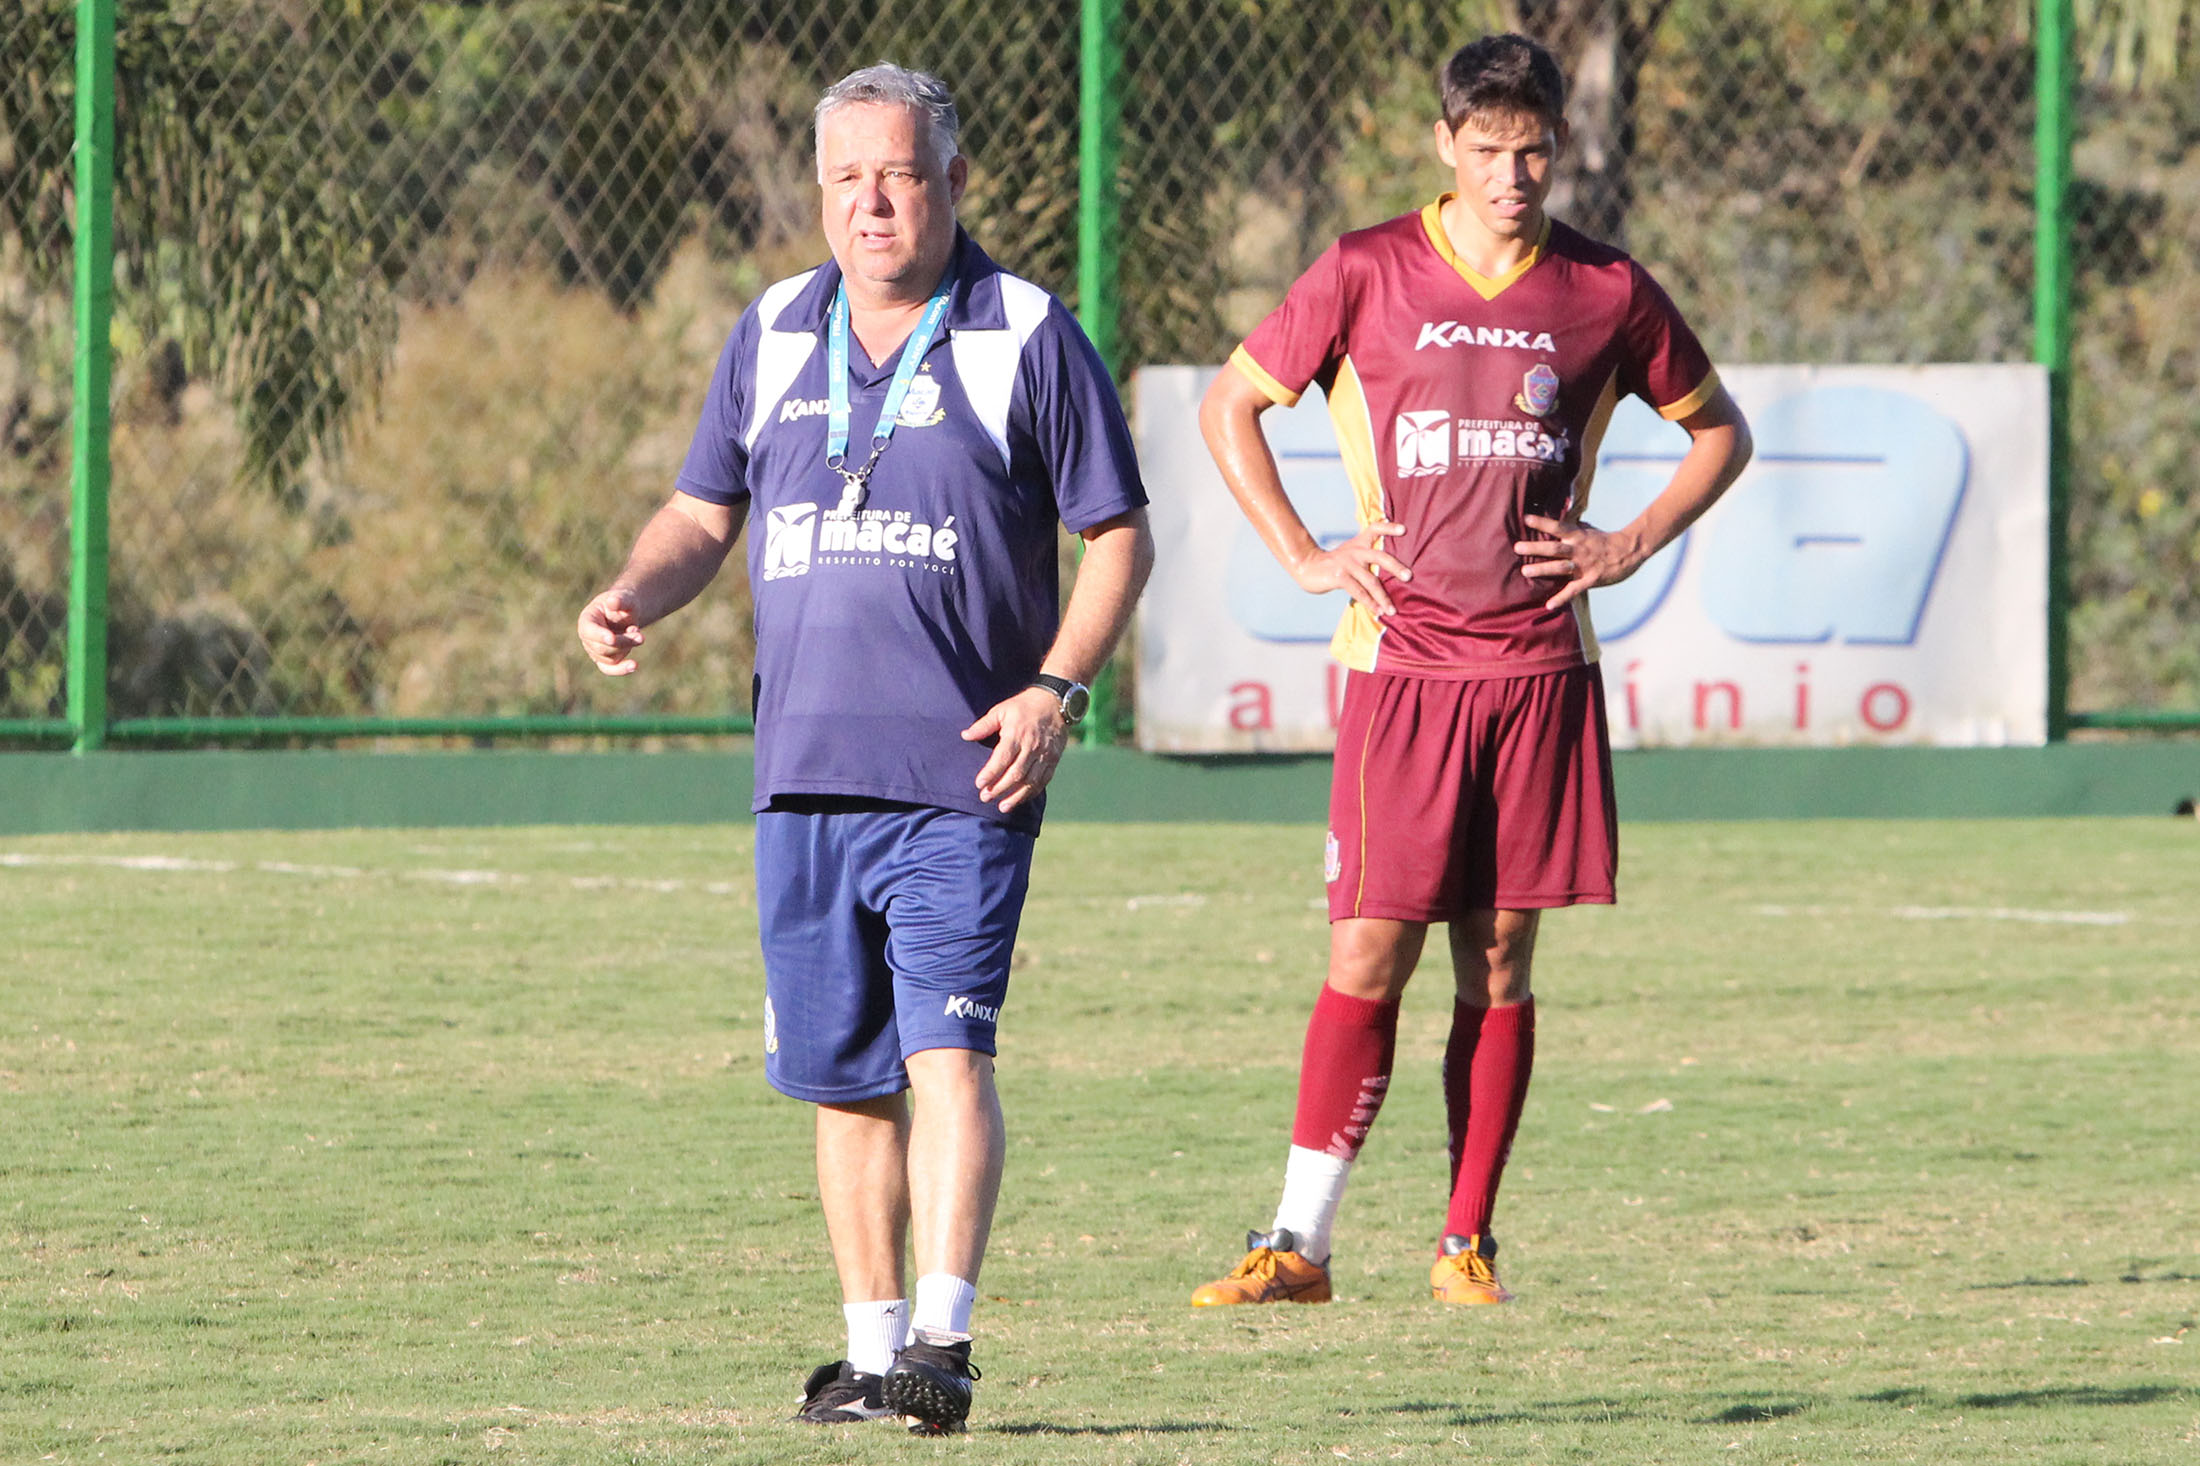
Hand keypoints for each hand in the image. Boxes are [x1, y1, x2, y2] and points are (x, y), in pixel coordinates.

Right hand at [577, 587, 645, 674]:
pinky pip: (609, 669)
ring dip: (627, 649)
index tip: (612, 638)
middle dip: (622, 642)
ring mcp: (595, 650)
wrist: (627, 614)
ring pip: (609, 658)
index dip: (599, 635)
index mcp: (587, 619)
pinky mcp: (604, 660)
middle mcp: (588, 637)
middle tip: (640, 636)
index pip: (588, 630)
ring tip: (638, 635)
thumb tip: (612, 602)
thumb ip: (620, 600)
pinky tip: (634, 665)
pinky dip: (621, 669)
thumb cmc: (624, 603)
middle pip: (601, 648)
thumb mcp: (625, 598)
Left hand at [962, 686, 1069, 812]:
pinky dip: (1031, 793)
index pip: (1002, 758)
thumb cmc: (1023, 707)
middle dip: (1000, 788)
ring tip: (1002, 807)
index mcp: (1017, 734)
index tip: (979, 784)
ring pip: (1030, 781)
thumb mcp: (1001, 710)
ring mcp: (1044, 755)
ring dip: (1016, 796)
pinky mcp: (1053, 760)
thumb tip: (965, 736)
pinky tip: (1020, 800)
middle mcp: (1031, 747)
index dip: (990, 773)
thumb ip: (983, 725)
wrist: (1055, 703)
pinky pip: (1042, 781)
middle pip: (1015, 773)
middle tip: (985, 798)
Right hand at [1289, 521, 1410, 616]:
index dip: (1389, 528)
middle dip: (1396, 567)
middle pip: (1380, 556)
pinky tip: (1377, 611)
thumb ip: (1365, 558)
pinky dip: (1369, 603)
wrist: (1306, 566)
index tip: (1404, 530)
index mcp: (1359, 543)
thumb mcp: (1349, 554)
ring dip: (1383, 597)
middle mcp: (1355, 551)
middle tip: (1409, 577)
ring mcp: (1348, 563)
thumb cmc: (1332, 564)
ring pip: (1371, 580)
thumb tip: (1388, 574)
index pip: (1375, 528)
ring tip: (1392, 610)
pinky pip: (1359, 592)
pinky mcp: (1340, 577)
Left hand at [1515, 514, 1644, 609]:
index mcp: (1577, 535)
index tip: (1526, 518)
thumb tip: (1557, 514)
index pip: (1557, 527)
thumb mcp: (1587, 530)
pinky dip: (1561, 598)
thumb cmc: (1604, 540)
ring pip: (1560, 567)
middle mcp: (1578, 549)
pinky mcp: (1590, 579)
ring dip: (1542, 569)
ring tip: (1525, 571)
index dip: (1542, 522)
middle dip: (1535, 548)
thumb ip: (1571, 526)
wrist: (1629, 550)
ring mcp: (1584, 565)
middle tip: (1517, 548)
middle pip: (1553, 548)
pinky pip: (1574, 590)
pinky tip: (1549, 605)